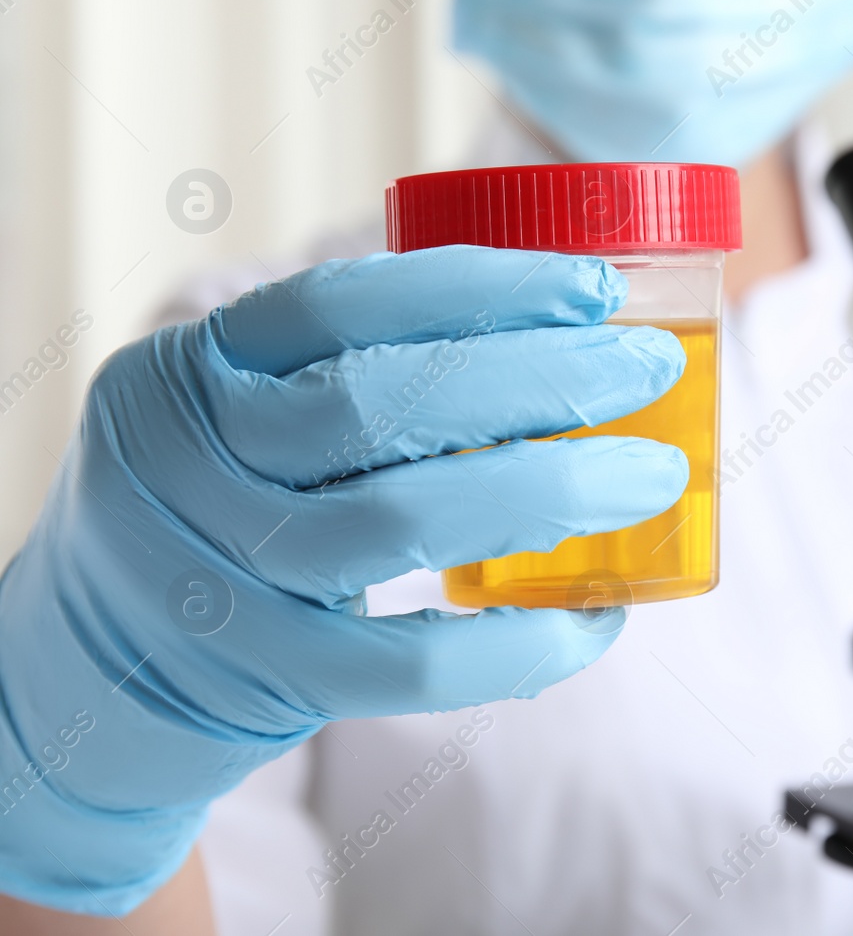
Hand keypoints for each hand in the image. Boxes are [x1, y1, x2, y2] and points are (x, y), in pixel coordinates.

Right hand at [0, 248, 688, 915]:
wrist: (85, 675)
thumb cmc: (211, 515)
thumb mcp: (232, 421)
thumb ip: (342, 377)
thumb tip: (552, 340)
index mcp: (187, 371)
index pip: (338, 302)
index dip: (479, 289)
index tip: (594, 288)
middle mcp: (187, 460)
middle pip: (383, 400)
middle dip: (542, 377)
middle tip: (649, 368)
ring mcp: (216, 575)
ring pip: (404, 518)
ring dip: (552, 490)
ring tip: (654, 474)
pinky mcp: (261, 676)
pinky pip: (411, 660)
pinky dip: (519, 641)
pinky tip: (600, 616)